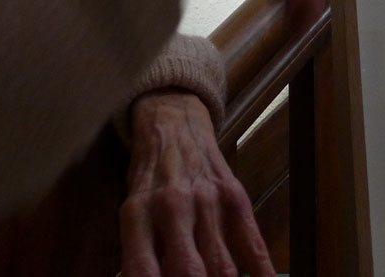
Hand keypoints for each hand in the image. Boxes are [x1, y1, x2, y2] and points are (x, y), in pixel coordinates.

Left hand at [120, 91, 271, 276]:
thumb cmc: (148, 178)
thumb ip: (140, 254)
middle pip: (189, 274)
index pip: (144, 273)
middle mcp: (172, 208)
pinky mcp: (236, 196)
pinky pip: (253, 247)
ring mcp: (208, 201)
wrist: (172, 123)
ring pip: (223, 268)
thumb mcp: (130, 212)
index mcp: (136, 215)